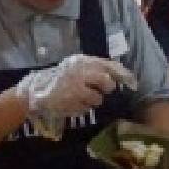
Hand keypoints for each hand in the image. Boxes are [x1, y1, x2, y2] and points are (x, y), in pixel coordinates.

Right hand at [17, 54, 137, 120]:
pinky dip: (81, 108)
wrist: (35, 91)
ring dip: (92, 100)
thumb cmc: (61, 79)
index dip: (124, 75)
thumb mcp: (78, 67)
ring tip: (80, 97)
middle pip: (107, 83)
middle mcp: (80, 71)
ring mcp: (75, 86)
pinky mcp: (71, 101)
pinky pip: (86, 108)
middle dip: (106, 89)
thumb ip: (97, 69)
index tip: (133, 84)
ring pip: (98, 98)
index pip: (110, 66)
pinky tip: (72, 103)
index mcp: (83, 60)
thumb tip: (123, 75)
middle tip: (100, 90)